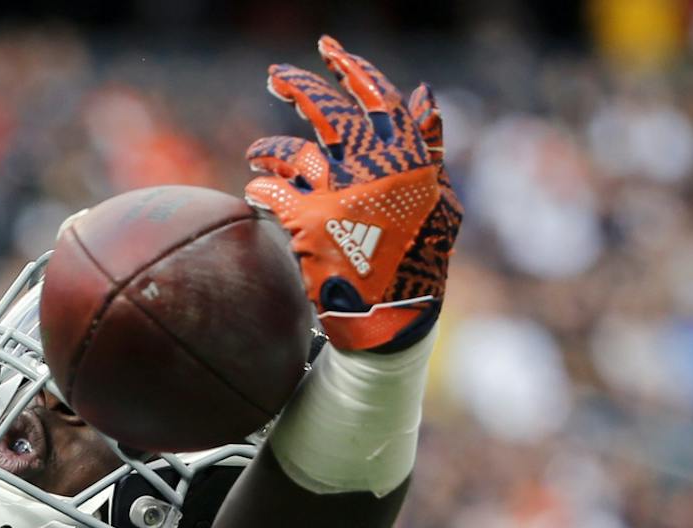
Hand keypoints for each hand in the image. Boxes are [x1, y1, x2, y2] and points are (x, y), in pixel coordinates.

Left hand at [244, 36, 461, 351]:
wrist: (392, 314)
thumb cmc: (417, 256)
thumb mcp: (437, 197)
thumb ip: (429, 145)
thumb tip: (425, 94)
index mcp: (409, 157)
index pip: (379, 97)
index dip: (353, 69)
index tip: (329, 48)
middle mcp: (374, 165)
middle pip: (328, 110)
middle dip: (298, 87)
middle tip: (276, 76)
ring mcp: (339, 191)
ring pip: (291, 151)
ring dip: (269, 150)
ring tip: (258, 154)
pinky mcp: (307, 220)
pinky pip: (269, 190)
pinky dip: (259, 187)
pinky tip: (254, 191)